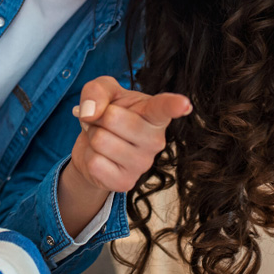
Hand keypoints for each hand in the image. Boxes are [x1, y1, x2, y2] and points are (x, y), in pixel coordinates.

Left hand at [68, 76, 190, 193]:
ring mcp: (143, 164)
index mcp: (154, 114)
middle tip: (103, 122)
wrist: (93, 148)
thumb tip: (90, 113)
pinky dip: (89, 157)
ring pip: (100, 140)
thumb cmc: (108, 114)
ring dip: (92, 136)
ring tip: (103, 138)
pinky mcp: (126, 183)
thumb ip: (96, 91)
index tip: (185, 104)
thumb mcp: (102, 92)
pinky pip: (95, 163)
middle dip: (97, 117)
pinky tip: (101, 157)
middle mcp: (155, 140)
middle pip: (112, 118)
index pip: (165, 108)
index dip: (175, 105)